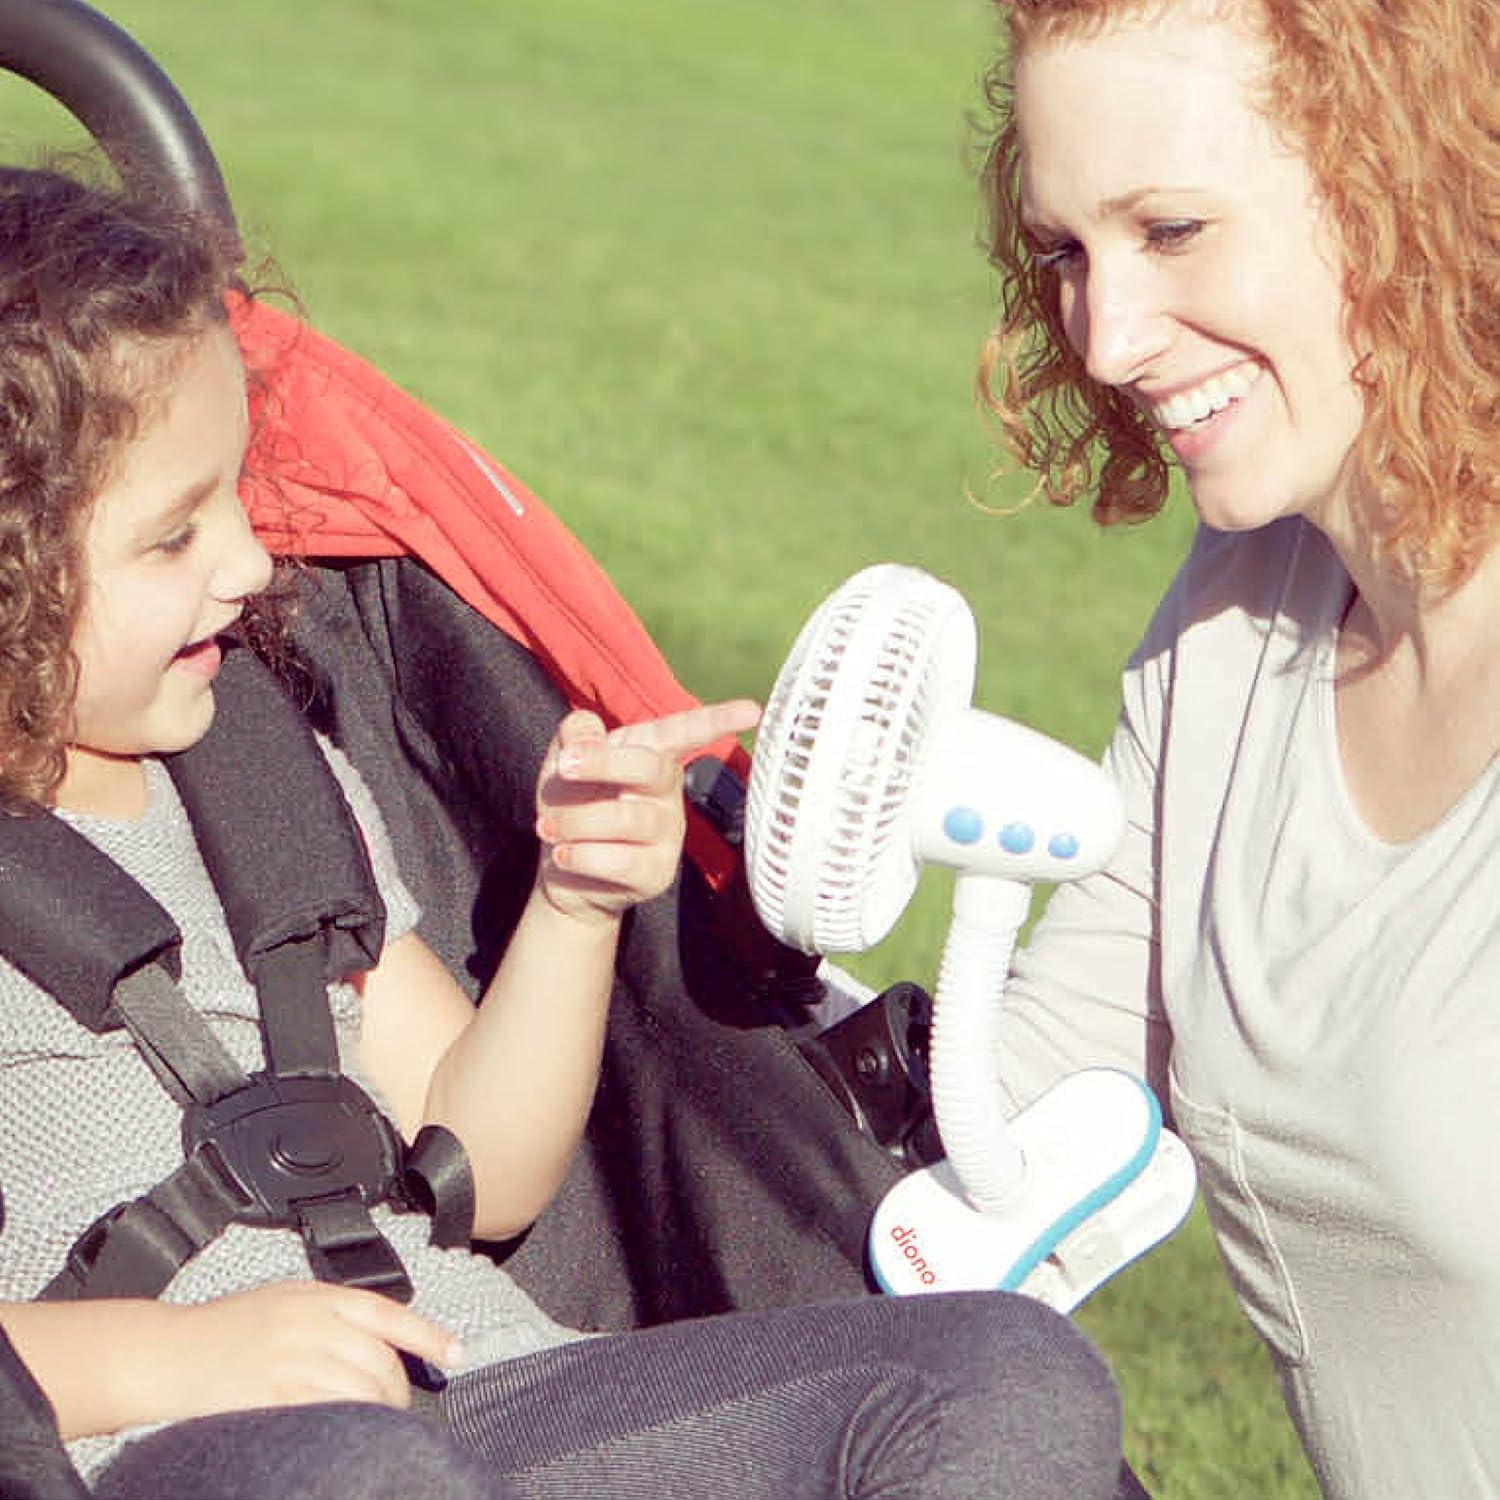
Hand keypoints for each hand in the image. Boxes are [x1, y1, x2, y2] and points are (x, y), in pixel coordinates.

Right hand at [156, 1281, 461, 1420]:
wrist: (169, 1353)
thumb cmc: (226, 1327)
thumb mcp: (286, 1299)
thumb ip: (332, 1313)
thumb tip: (381, 1337)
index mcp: (318, 1297)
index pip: (389, 1314)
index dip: (429, 1336)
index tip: (456, 1354)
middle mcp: (312, 1325)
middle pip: (380, 1361)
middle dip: (398, 1389)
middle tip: (398, 1407)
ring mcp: (293, 1362)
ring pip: (361, 1392)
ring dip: (377, 1413)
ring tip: (377, 1425)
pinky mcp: (274, 1398)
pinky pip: (328, 1415)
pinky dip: (347, 1426)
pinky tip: (348, 1433)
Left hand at [535, 699, 760, 922]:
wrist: (560, 871)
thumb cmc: (570, 806)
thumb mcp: (562, 761)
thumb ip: (575, 734)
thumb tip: (588, 739)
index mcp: (649, 755)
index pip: (684, 731)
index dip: (717, 720)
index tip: (751, 711)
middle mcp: (666, 791)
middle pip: (650, 766)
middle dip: (601, 764)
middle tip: (563, 769)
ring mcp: (667, 833)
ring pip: (626, 818)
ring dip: (575, 820)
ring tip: (548, 827)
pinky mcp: (656, 872)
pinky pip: (619, 860)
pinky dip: (579, 856)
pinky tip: (563, 855)